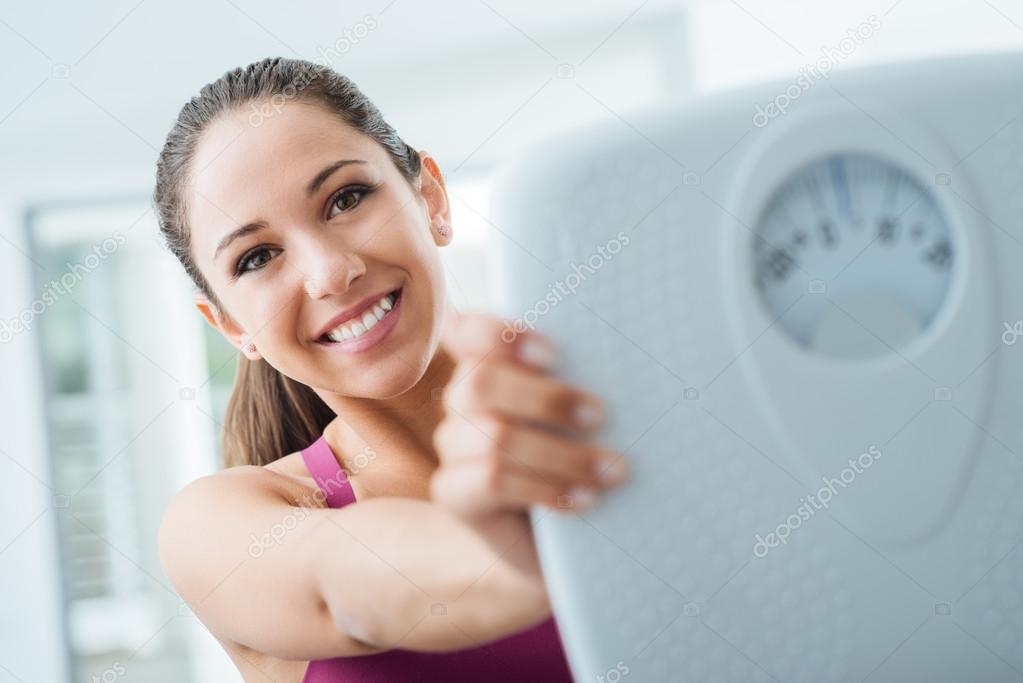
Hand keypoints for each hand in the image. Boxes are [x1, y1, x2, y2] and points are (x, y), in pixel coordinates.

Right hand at [430, 311, 628, 520]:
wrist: (562, 534)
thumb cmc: (580, 456)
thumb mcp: (582, 415)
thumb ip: (582, 382)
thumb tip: (624, 366)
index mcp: (488, 362)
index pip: (471, 331)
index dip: (502, 336)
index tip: (552, 354)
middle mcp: (462, 399)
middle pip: (482, 382)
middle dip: (547, 399)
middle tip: (600, 416)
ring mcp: (453, 446)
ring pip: (495, 438)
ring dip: (563, 455)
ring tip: (613, 471)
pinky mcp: (454, 492)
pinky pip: (492, 481)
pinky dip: (545, 488)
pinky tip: (584, 499)